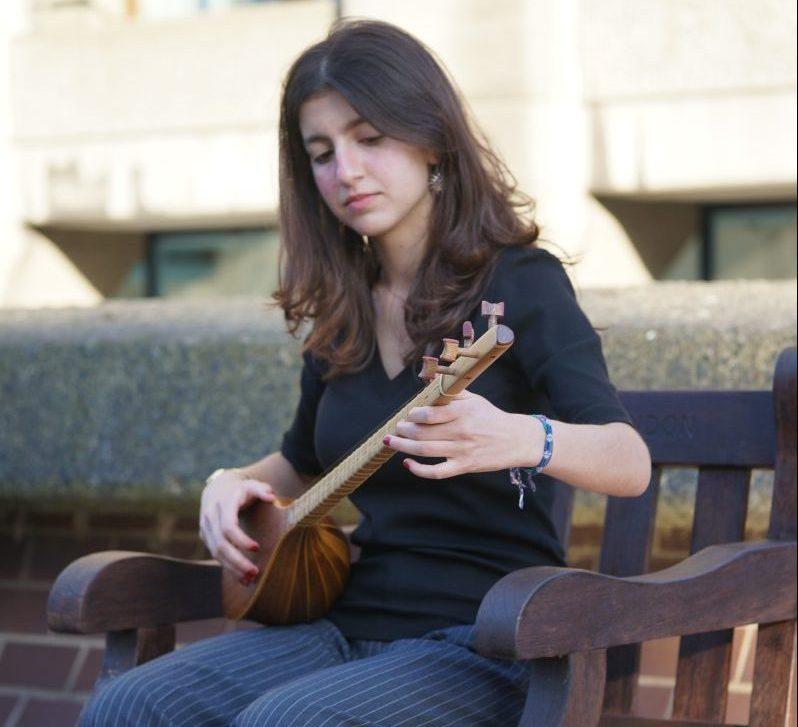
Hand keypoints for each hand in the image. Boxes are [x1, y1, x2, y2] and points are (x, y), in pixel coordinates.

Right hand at [199, 469, 275, 583]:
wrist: (217, 488)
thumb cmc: (241, 489)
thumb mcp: (252, 484)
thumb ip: (262, 489)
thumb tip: (271, 497)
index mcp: (223, 503)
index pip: (228, 526)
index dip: (240, 539)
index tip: (257, 548)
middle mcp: (210, 516)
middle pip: (220, 544)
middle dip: (236, 560)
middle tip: (254, 572)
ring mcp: (205, 527)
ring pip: (215, 552)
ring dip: (232, 567)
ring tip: (249, 579)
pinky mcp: (205, 537)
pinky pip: (214, 555)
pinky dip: (227, 566)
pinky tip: (241, 577)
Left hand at [384, 391, 543, 478]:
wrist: (517, 440)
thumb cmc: (491, 417)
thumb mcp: (475, 399)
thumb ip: (451, 392)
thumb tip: (429, 382)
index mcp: (463, 412)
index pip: (430, 413)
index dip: (414, 415)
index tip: (409, 414)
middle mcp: (461, 431)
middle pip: (423, 433)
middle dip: (404, 431)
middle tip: (397, 428)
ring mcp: (462, 450)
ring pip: (425, 450)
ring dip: (403, 446)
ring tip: (392, 442)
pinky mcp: (464, 466)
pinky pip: (437, 472)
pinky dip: (419, 470)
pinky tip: (407, 463)